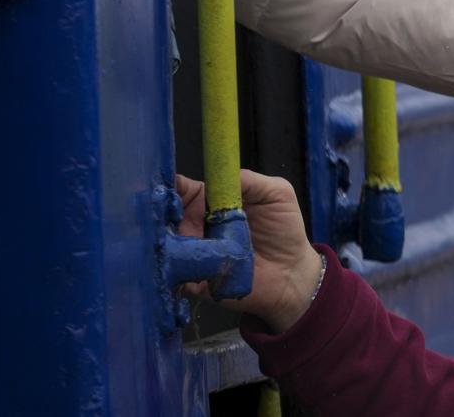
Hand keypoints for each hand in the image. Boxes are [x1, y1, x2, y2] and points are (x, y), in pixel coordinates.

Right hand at [173, 170, 321, 332]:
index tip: (164, 186)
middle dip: (162, 213)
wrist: (292, 275)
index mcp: (211, 201)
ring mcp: (194, 252)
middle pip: (167, 216)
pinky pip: (176, 273)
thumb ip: (248, 180)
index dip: (171, 186)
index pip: (182, 189)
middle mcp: (197, 225)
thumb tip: (218, 174)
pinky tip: (180, 263)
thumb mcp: (275, 193)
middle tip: (163, 215)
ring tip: (177, 238)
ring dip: (166, 240)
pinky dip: (174, 268)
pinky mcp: (196, 279)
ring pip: (166, 243)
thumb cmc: (284, 230)